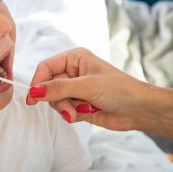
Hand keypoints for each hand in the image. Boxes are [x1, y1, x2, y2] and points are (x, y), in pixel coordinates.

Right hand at [26, 47, 152, 130]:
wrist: (139, 110)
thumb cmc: (119, 89)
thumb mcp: (87, 86)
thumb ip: (59, 88)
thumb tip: (34, 91)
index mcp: (74, 58)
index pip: (46, 67)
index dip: (38, 82)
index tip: (32, 98)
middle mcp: (72, 71)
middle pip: (48, 86)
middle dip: (58, 100)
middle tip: (69, 110)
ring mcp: (75, 88)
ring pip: (55, 100)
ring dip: (66, 109)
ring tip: (82, 112)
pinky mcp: (78, 103)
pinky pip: (64, 110)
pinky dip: (73, 114)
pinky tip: (88, 112)